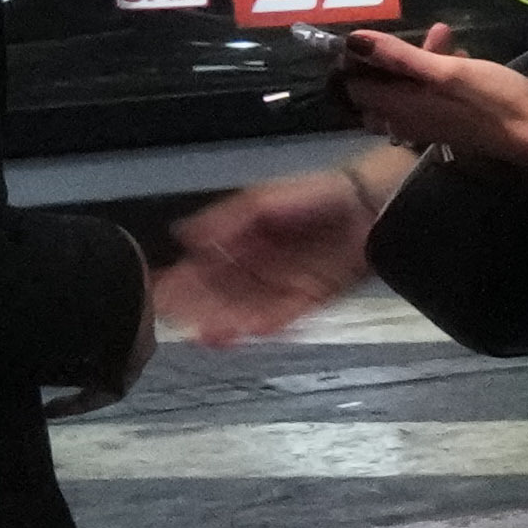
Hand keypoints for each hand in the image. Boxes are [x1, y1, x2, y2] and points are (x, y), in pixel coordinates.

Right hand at [161, 163, 385, 339]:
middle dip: (197, 308)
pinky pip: (285, 314)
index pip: (204, 266)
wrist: (371, 204)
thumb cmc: (319, 193)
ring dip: (226, 322)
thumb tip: (184, 235)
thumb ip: (226, 219)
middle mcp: (260, 265)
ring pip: (248, 308)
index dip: (181, 281)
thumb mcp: (264, 200)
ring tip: (205, 335)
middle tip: (172, 321)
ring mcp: (285, 283)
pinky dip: (267, 323)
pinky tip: (248, 331)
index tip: (157, 295)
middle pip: (222, 292)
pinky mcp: (312, 296)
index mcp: (243, 240)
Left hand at [332, 20, 527, 173]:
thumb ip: (399, 56)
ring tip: (446, 38)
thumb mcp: (447, 71)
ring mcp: (427, 124)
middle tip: (417, 37)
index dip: (357, 61)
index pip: (354, 86)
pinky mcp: (447, 123)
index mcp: (399, 107)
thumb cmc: (493, 100)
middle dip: (391, 59)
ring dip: (417, 63)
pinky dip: (433, 78)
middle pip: (378, 88)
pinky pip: (426, 98)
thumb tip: (353, 40)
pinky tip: (458, 58)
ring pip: (404, 91)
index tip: (374, 38)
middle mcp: (405, 120)